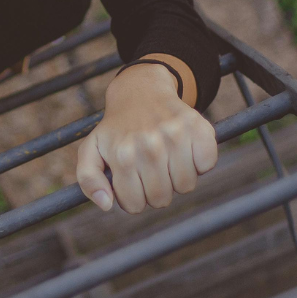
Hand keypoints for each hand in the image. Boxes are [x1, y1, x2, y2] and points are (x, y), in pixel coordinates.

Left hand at [76, 62, 217, 213]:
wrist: (141, 92)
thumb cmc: (117, 128)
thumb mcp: (91, 150)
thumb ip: (88, 180)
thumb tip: (107, 204)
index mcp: (123, 155)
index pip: (135, 206)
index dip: (133, 197)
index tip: (132, 180)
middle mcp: (150, 145)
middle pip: (162, 199)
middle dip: (155, 189)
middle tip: (149, 168)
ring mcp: (176, 135)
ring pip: (186, 186)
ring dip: (177, 177)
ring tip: (166, 158)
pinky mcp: (198, 127)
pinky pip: (207, 165)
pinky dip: (199, 162)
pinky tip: (184, 149)